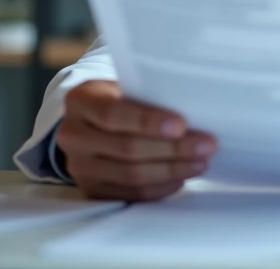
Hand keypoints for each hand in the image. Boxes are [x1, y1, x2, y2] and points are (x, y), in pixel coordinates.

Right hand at [56, 80, 217, 201]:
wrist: (91, 121)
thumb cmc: (119, 97)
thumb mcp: (126, 85)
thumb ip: (149, 93)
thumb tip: (196, 107)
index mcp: (80, 101)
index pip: (114, 114)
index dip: (148, 121)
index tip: (181, 125)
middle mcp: (73, 135)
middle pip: (127, 148)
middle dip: (173, 148)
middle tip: (206, 145)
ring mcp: (79, 166)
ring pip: (131, 174)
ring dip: (172, 170)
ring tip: (200, 162)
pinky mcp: (92, 189)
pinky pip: (130, 194)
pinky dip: (160, 188)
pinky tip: (181, 178)